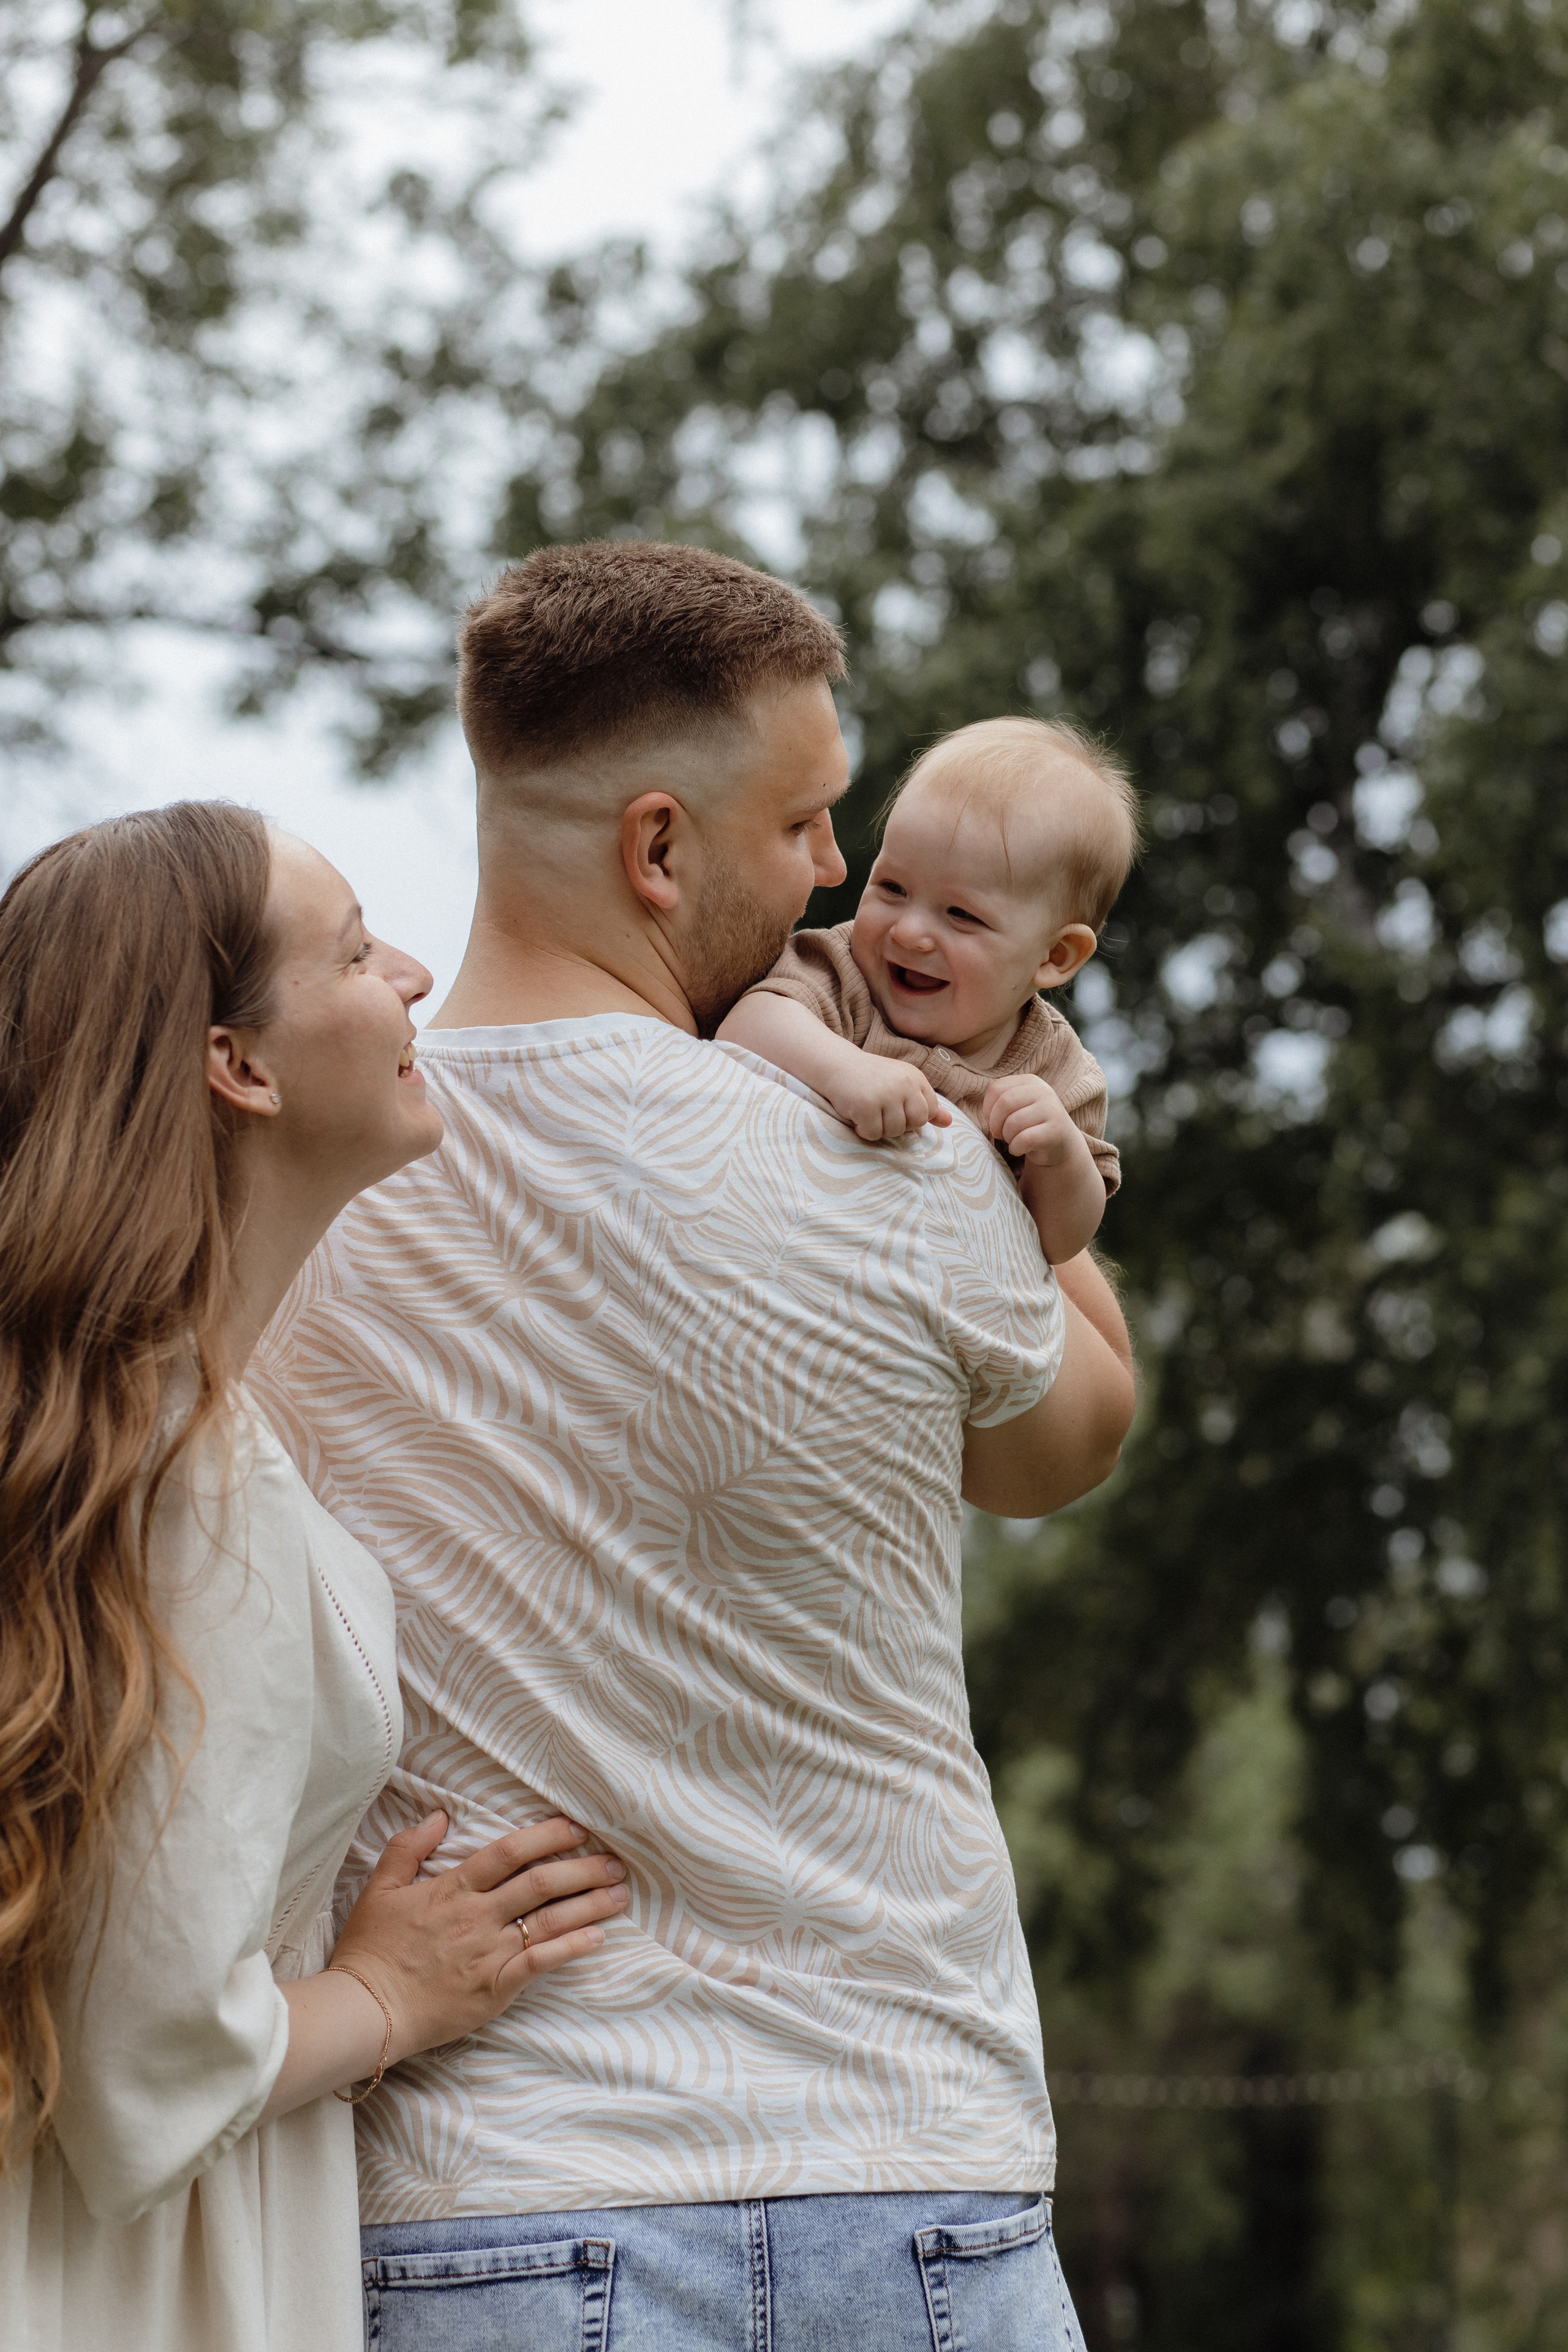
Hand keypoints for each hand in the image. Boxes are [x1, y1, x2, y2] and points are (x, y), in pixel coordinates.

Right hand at [328, 1812, 627, 2062]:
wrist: (365, 2011)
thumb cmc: (370, 1951)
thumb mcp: (379, 1889)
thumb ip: (408, 1847)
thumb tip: (439, 1815)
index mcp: (452, 1888)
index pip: (508, 1852)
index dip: (546, 1836)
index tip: (577, 1828)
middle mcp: (477, 1916)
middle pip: (540, 1883)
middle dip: (583, 1868)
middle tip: (615, 1861)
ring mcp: (488, 1953)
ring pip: (549, 1920)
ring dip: (589, 1904)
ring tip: (619, 1893)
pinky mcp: (494, 1989)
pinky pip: (540, 1963)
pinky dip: (571, 1948)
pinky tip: (598, 1938)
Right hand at [827, 1054, 952, 1141]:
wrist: (837, 1065)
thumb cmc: (871, 1078)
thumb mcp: (902, 1084)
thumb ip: (925, 1103)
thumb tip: (949, 1123)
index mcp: (915, 1077)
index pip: (928, 1111)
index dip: (912, 1116)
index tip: (896, 1107)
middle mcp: (904, 1084)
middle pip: (915, 1124)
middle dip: (898, 1125)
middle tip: (881, 1112)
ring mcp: (885, 1095)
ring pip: (894, 1131)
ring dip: (879, 1127)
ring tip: (869, 1111)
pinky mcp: (866, 1106)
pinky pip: (873, 1134)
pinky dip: (863, 1130)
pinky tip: (857, 1115)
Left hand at [982, 1073, 1075, 1164]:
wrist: (1061, 1143)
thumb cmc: (1032, 1124)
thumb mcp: (1018, 1105)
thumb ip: (1002, 1100)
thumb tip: (987, 1113)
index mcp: (1030, 1081)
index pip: (996, 1088)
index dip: (988, 1108)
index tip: (993, 1120)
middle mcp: (1043, 1091)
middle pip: (1004, 1103)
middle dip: (995, 1124)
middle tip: (1000, 1134)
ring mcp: (1051, 1110)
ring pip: (1013, 1123)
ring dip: (1007, 1137)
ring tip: (1013, 1140)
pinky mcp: (1055, 1131)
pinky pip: (1023, 1139)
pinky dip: (1015, 1148)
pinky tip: (1019, 1149)